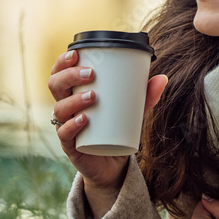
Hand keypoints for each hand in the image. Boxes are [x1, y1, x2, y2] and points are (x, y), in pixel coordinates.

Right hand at [48, 49, 167, 218]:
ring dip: (74, 99)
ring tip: (93, 95)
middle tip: (90, 73)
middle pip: (55, 86)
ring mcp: (66, 127)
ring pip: (59, 108)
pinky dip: (73, 125)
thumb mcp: (132, 112)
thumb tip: (163, 78)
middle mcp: (65, 108)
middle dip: (69, 75)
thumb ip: (145, 97)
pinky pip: (64, 134)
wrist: (113, 165)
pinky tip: (84, 119)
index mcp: (74, 94)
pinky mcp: (70, 146)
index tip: (76, 53)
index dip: (62, 62)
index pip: (59, 73)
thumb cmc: (117, 131)